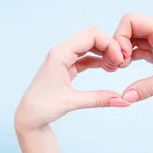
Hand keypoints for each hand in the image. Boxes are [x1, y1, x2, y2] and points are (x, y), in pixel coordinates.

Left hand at [15, 27, 129, 131]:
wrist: (29, 116)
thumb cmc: (43, 107)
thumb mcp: (72, 102)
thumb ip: (98, 99)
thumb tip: (123, 101)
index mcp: (59, 54)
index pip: (91, 36)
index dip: (109, 44)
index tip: (120, 60)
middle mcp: (60, 52)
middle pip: (90, 35)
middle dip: (108, 45)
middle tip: (121, 61)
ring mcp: (62, 58)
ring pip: (88, 45)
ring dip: (104, 52)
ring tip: (116, 67)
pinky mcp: (65, 66)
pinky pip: (85, 56)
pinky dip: (97, 60)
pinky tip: (108, 68)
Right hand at [114, 14, 152, 103]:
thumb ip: (152, 86)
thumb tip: (125, 97)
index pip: (130, 21)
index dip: (120, 37)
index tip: (123, 59)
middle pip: (128, 32)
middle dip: (117, 47)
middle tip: (117, 68)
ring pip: (132, 44)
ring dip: (122, 56)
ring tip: (118, 71)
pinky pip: (141, 55)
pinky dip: (130, 62)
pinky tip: (128, 75)